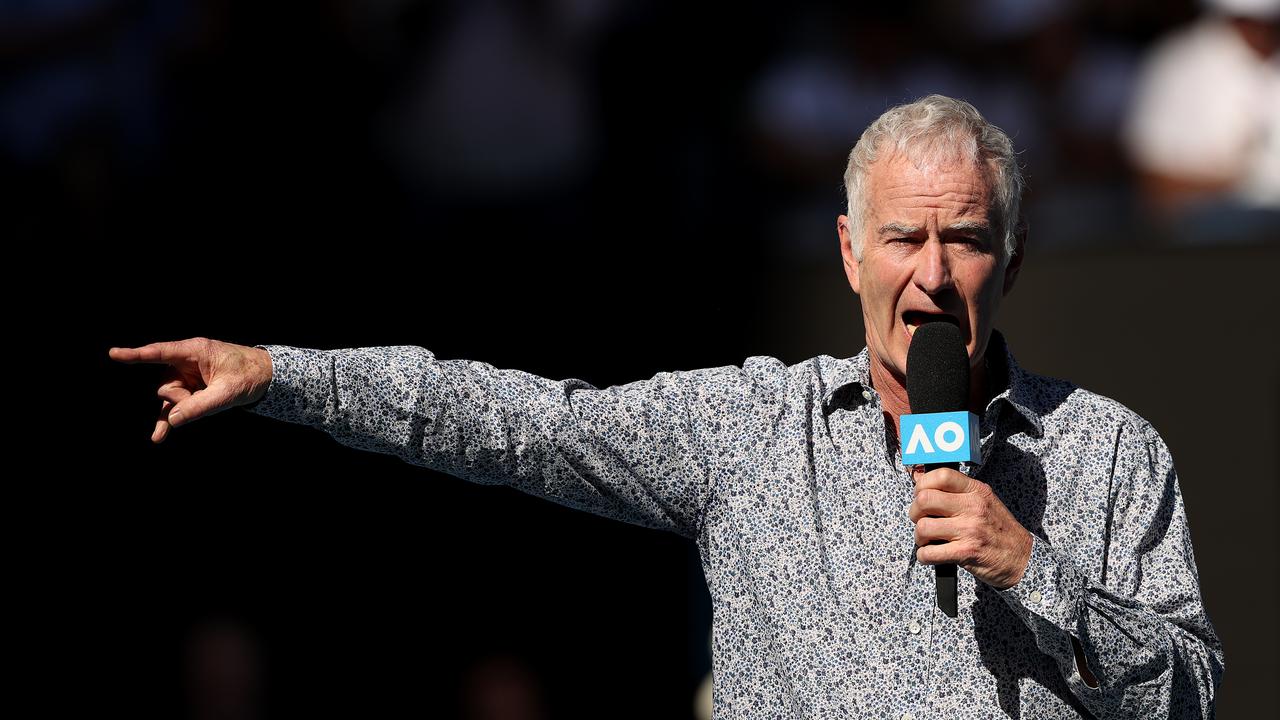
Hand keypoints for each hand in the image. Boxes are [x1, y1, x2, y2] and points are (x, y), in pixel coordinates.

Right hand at [108, 337, 273, 443]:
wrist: (267, 377)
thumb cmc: (249, 375)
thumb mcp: (228, 392)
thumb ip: (200, 406)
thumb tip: (173, 419)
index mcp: (195, 351)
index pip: (159, 352)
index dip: (136, 354)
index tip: (114, 354)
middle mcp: (186, 362)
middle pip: (166, 385)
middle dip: (180, 399)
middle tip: (206, 398)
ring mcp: (187, 377)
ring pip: (170, 398)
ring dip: (183, 408)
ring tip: (208, 404)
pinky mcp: (191, 390)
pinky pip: (174, 407)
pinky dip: (169, 420)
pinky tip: (158, 437)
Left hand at [908, 467, 1032, 589]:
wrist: (1022, 559)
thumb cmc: (999, 530)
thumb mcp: (985, 502)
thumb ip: (957, 492)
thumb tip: (920, 478)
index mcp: (977, 491)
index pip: (941, 475)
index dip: (923, 484)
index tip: (920, 494)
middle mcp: (973, 507)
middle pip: (924, 500)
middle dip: (915, 512)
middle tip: (921, 519)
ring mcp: (969, 530)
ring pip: (923, 527)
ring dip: (919, 537)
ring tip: (928, 540)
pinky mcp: (965, 553)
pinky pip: (929, 553)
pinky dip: (924, 556)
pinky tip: (931, 554)